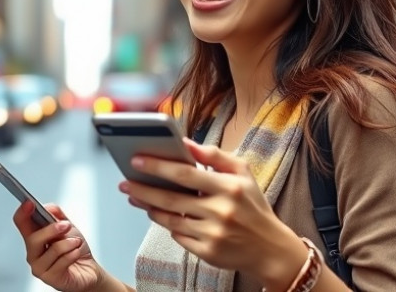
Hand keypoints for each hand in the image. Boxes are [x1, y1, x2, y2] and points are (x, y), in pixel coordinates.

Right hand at [13, 201, 102, 291]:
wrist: (88, 270)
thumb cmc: (75, 249)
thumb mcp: (68, 226)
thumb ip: (57, 214)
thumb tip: (48, 207)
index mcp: (35, 236)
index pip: (21, 222)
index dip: (23, 212)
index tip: (29, 203)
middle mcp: (34, 253)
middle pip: (32, 239)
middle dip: (51, 230)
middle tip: (65, 225)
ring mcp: (40, 267)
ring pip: (51, 250)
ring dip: (68, 243)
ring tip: (76, 242)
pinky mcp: (51, 278)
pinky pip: (62, 262)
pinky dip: (72, 254)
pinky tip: (76, 253)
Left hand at [120, 139, 306, 283]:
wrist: (270, 248)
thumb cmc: (253, 206)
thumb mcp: (243, 173)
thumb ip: (215, 156)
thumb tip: (186, 142)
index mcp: (229, 188)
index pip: (185, 174)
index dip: (158, 166)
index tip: (137, 159)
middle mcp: (221, 212)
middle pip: (172, 199)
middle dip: (143, 189)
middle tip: (125, 181)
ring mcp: (213, 234)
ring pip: (170, 220)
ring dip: (149, 207)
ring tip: (135, 195)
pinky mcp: (208, 253)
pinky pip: (179, 237)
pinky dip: (169, 225)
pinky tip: (159, 214)